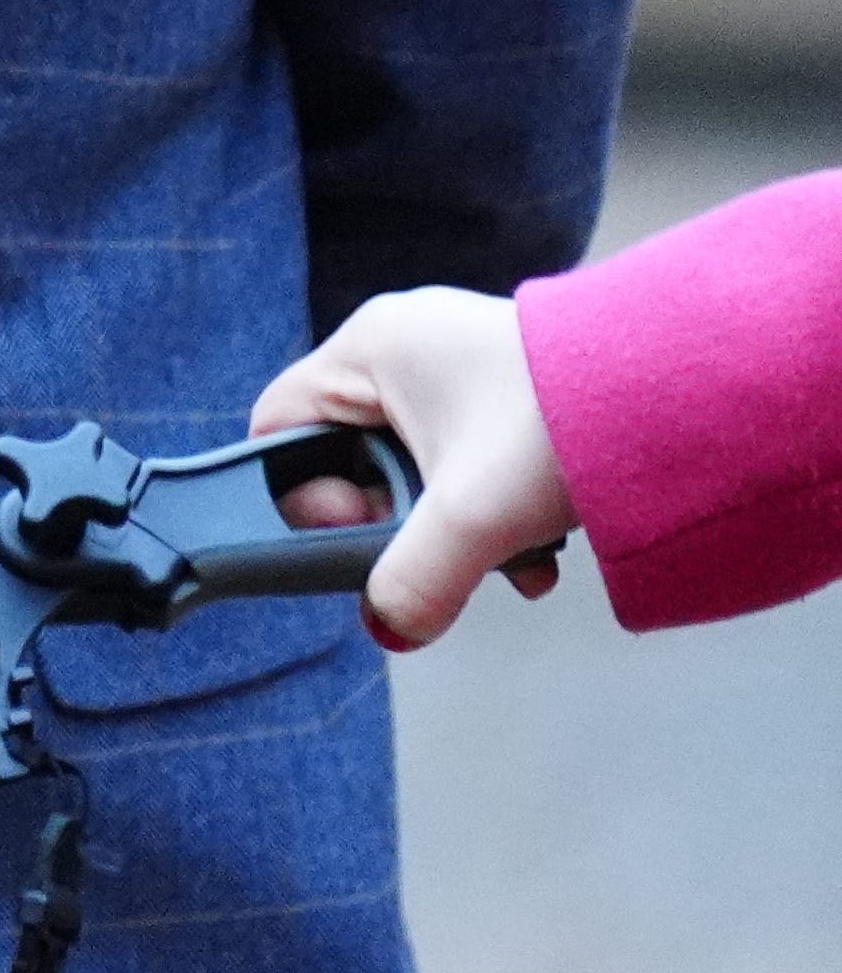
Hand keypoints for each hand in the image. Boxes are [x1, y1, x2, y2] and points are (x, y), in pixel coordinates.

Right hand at [256, 286, 579, 649]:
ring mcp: (461, 360)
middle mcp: (405, 342)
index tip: (363, 536)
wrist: (692, 390)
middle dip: (396, 520)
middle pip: (351, 453)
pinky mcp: (512, 385)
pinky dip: (495, 505)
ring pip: (416, 461)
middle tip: (439, 554)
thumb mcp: (473, 517)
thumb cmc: (564, 425)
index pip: (280, 426)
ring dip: (454, 523)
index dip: (303, 494)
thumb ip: (414, 582)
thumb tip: (389, 630)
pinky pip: (469, 454)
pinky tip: (541, 545)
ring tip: (509, 559)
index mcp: (367, 348)